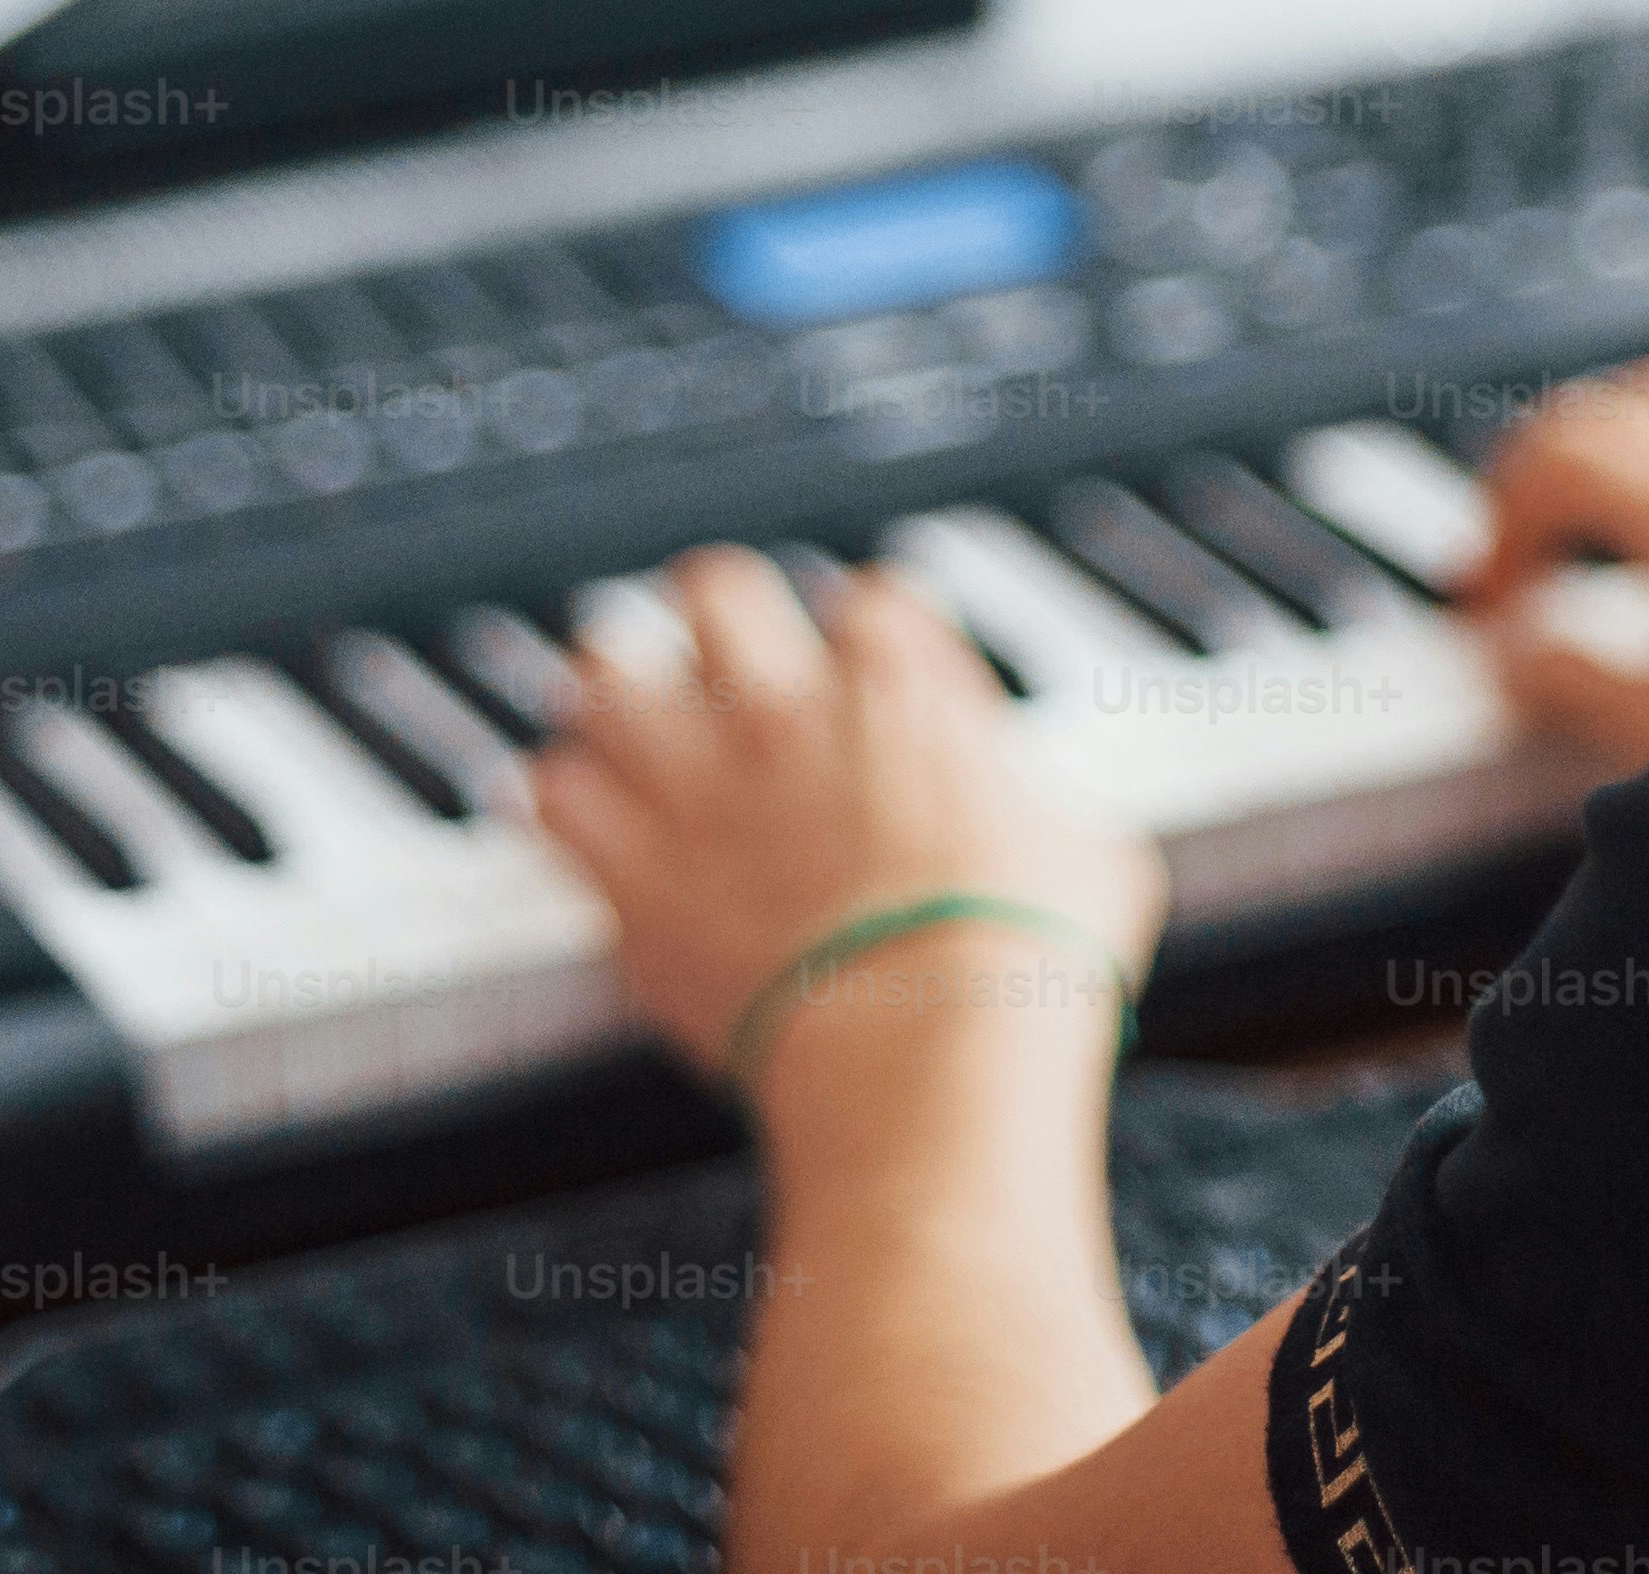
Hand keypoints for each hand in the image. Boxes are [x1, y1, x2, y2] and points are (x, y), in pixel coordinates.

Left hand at [524, 547, 1165, 1099]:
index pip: (873, 598)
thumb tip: (1055, 823)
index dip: (874, 631)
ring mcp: (697, 785)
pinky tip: (574, 811)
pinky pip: (551, 796)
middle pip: (716, 588)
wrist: (927, 1060)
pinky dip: (558, 799)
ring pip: (602, 670)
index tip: (873, 665)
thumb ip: (1052, 810)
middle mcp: (785, 711)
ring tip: (621, 712)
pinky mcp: (634, 875)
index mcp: (902, 689)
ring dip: (612, 689)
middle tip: (720, 652)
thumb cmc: (1026, 969)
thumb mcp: (1097, 859)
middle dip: (718, 614)